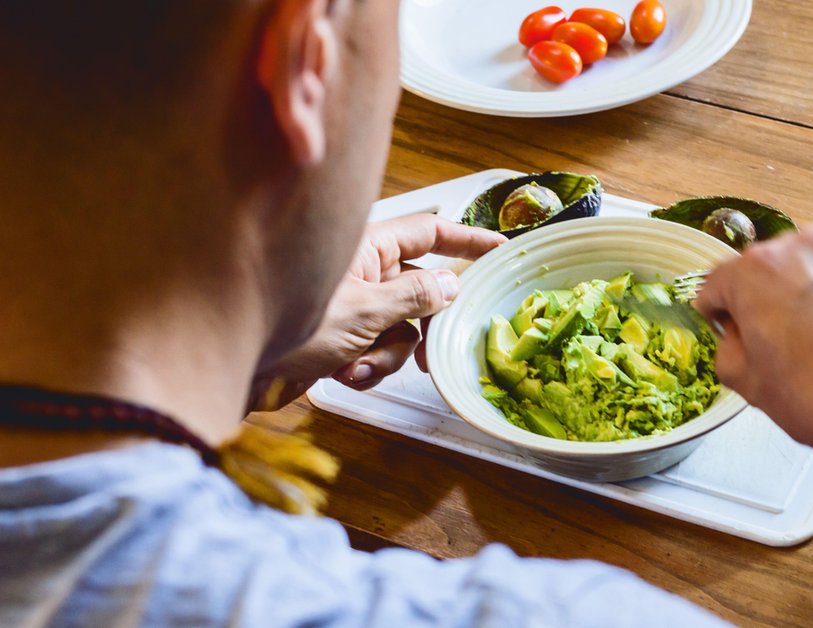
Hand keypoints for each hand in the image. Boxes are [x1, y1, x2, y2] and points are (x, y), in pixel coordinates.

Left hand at [250, 215, 505, 410]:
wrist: (232, 369)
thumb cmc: (286, 326)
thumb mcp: (364, 311)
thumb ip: (415, 297)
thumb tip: (453, 284)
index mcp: (366, 247)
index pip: (429, 232)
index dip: (467, 240)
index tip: (501, 248)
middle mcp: (361, 272)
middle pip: (420, 290)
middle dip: (423, 326)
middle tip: (435, 351)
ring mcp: (349, 306)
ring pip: (400, 330)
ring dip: (387, 355)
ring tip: (357, 366)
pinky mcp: (337, 339)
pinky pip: (375, 352)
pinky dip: (366, 367)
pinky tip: (340, 375)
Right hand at [693, 224, 812, 458]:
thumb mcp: (750, 386)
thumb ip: (729, 349)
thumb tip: (739, 338)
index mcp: (758, 271)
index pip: (721, 282)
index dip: (721, 311)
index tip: (731, 326)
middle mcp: (808, 248)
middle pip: (774, 268)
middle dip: (773, 299)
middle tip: (786, 343)